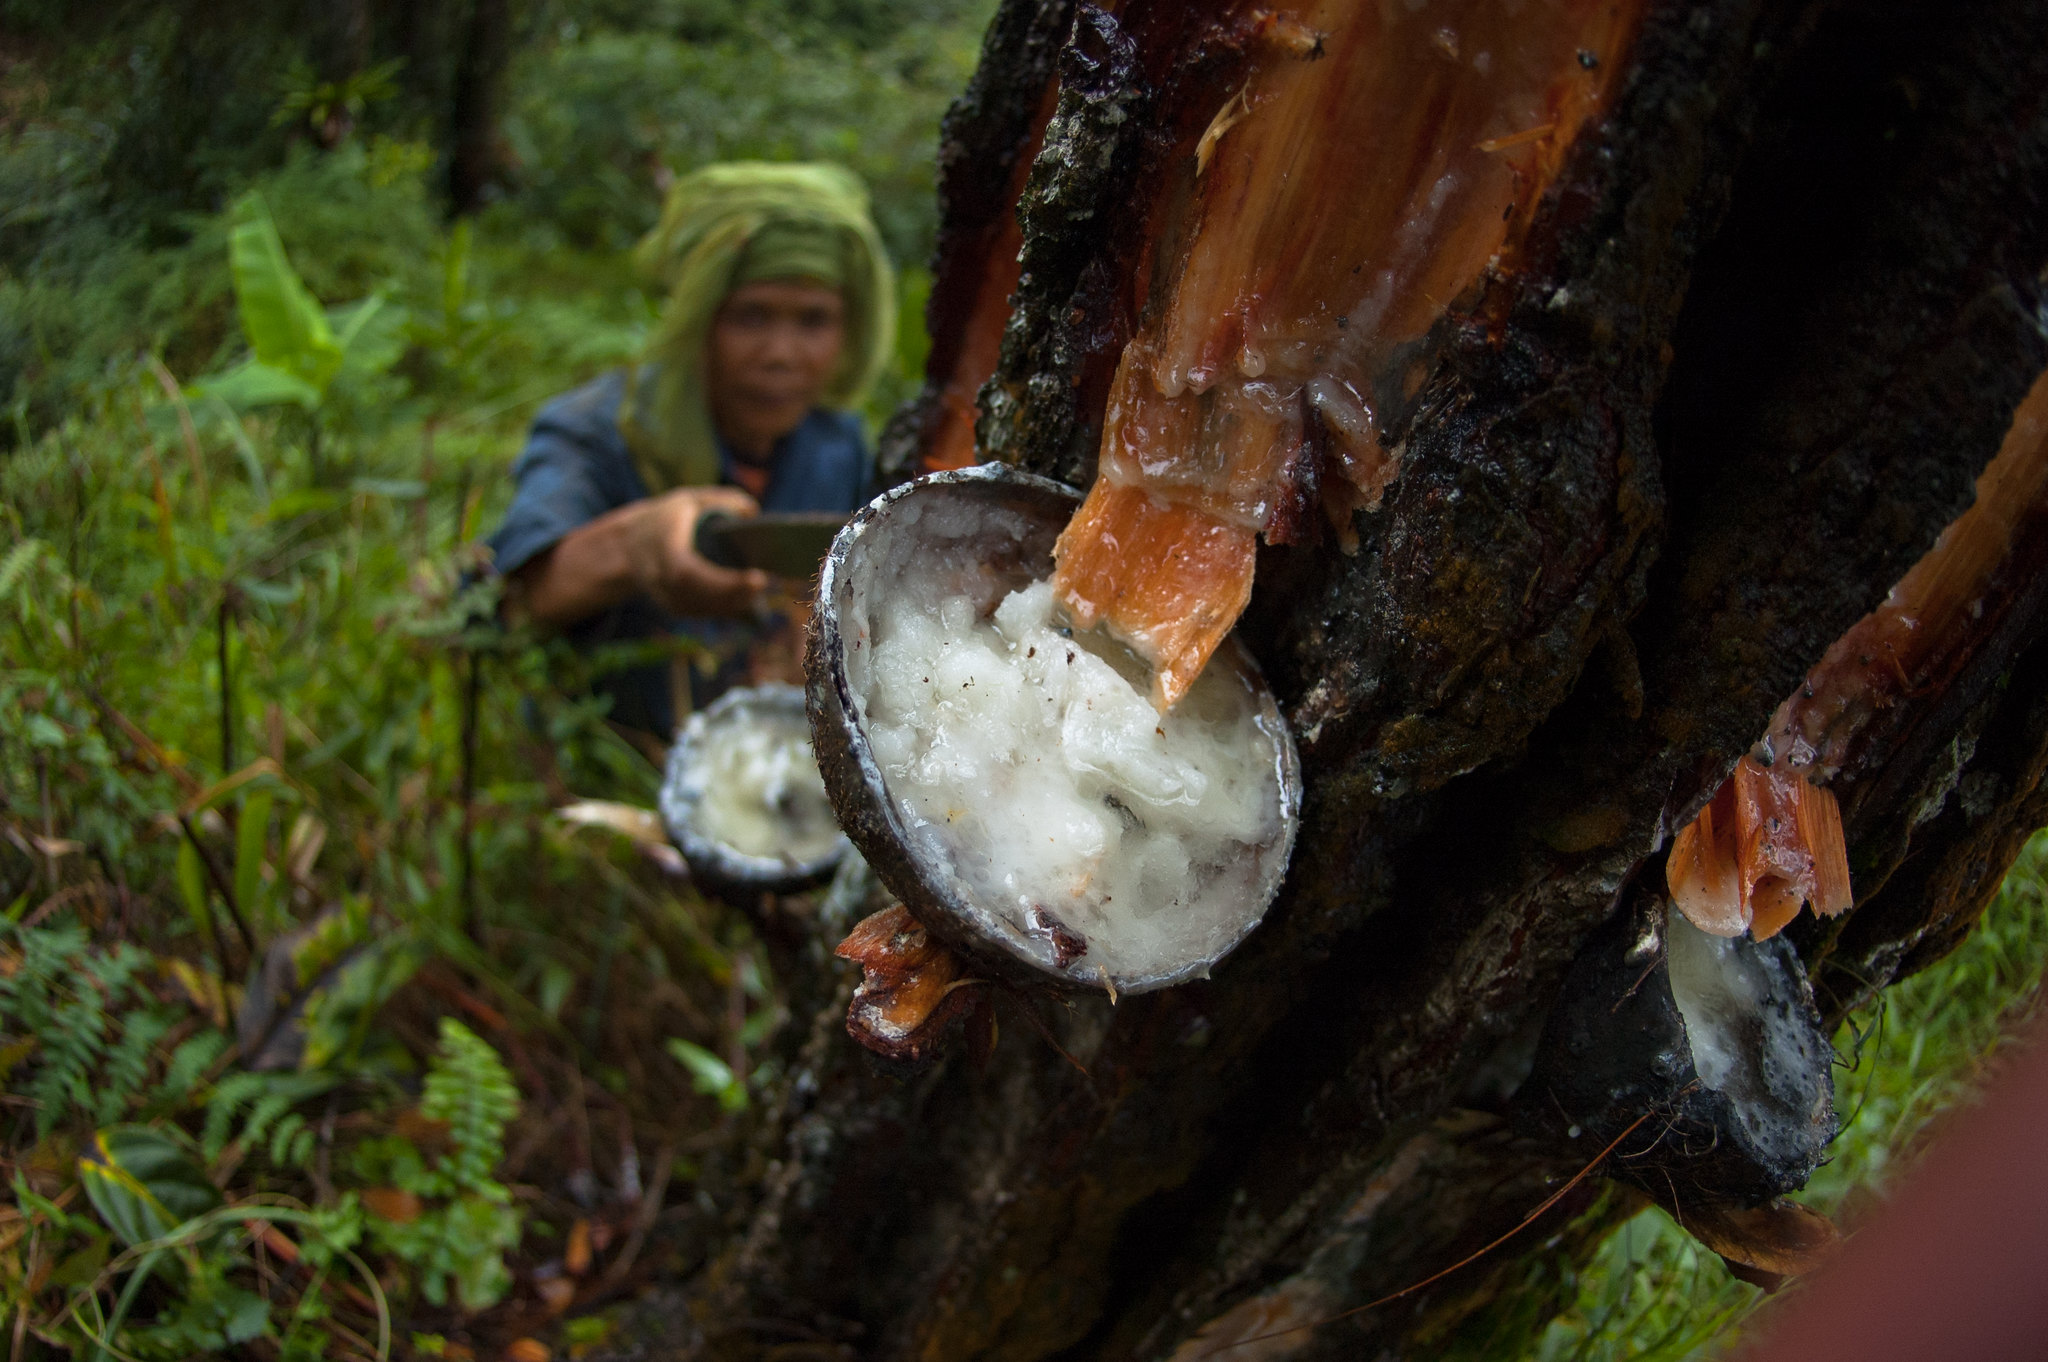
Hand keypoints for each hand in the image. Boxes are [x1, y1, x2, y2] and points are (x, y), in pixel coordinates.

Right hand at [625, 486, 771, 616]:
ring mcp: (663, 595)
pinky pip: (699, 612)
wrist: (628, 545)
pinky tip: (745, 599)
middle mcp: (658, 576)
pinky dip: (723, 609)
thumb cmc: (665, 519)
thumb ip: (722, 501)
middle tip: (762, 584)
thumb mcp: (690, 500)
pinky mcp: (672, 607)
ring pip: (698, 608)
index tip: (757, 577)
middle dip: (731, 593)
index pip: (688, 572)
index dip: (721, 581)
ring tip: (757, 591)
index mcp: (662, 547)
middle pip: (695, 595)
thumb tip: (752, 513)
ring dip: (731, 604)